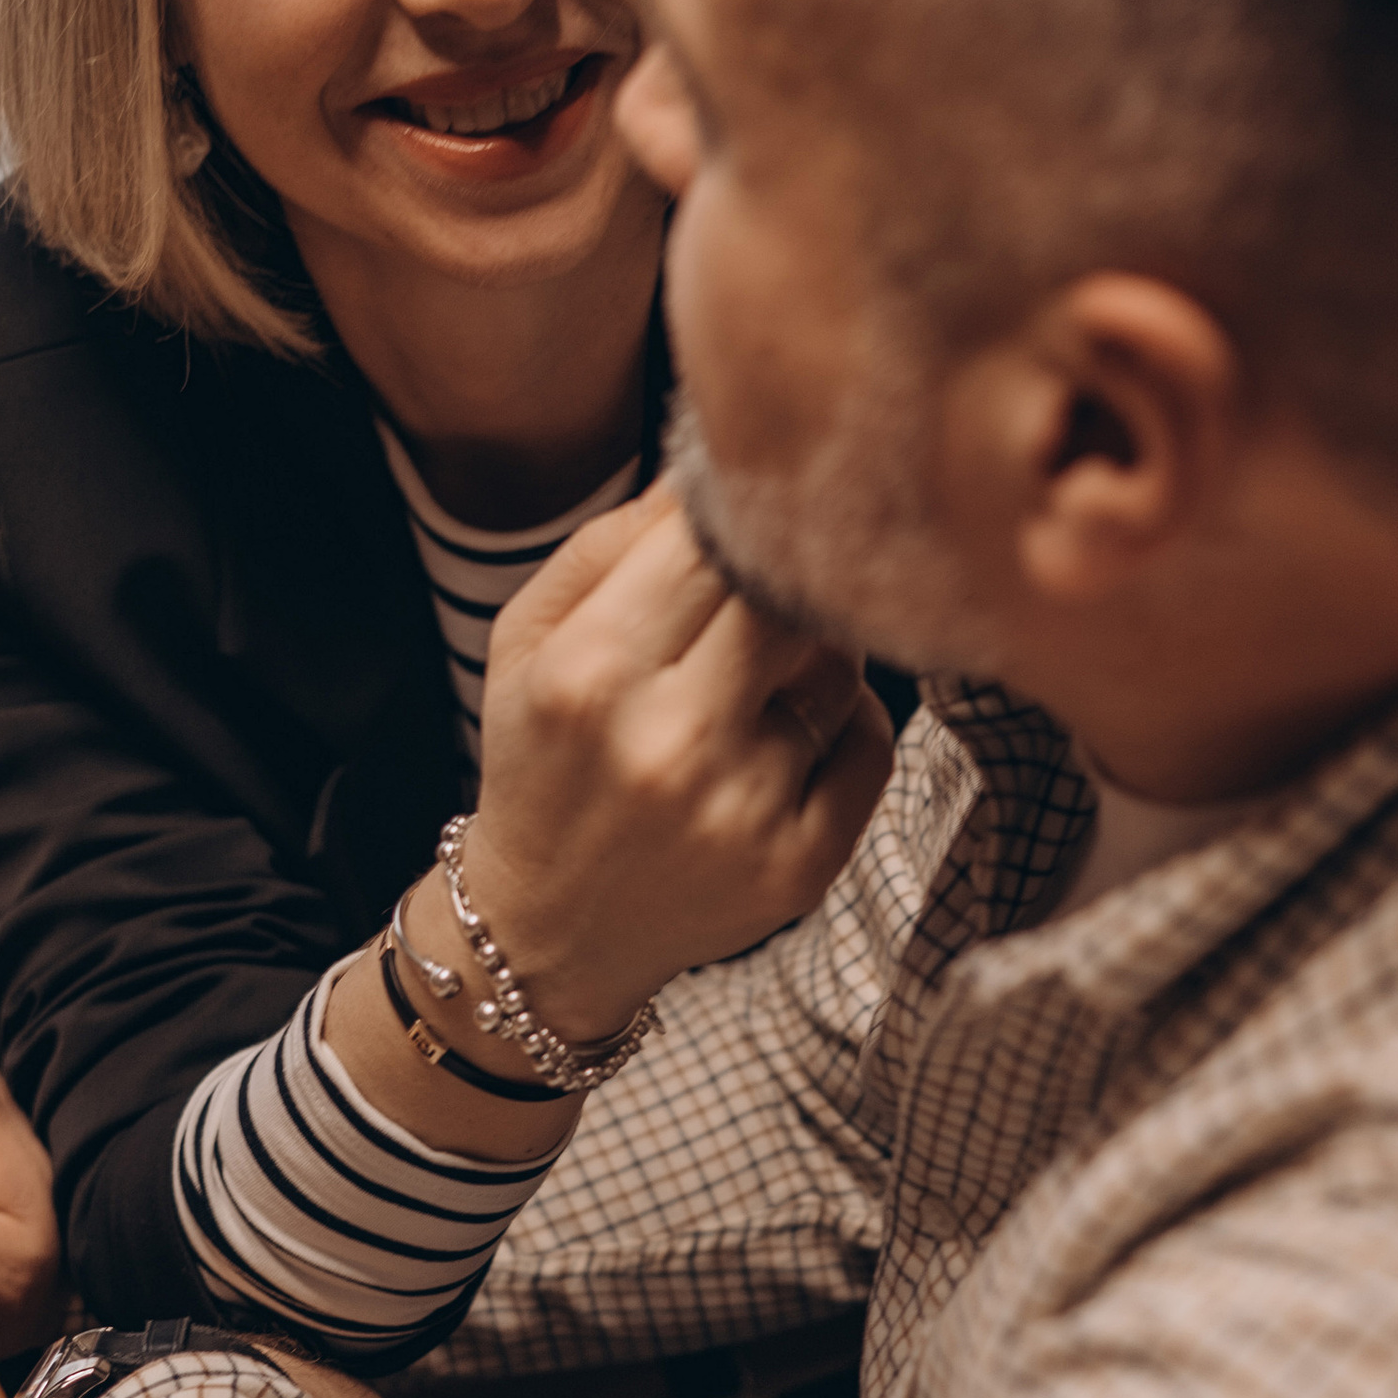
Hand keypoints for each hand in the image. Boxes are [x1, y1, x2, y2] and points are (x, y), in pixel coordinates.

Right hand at [469, 479, 894, 1038]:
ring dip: (812, 651)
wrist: (549, 930)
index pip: (708, 542)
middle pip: (784, 597)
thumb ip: (611, 541)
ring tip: (754, 678)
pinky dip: (842, 721)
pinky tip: (784, 737)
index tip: (744, 511)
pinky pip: (868, 741)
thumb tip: (709, 467)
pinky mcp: (801, 864)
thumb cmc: (540, 762)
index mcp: (589, 673)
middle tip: (767, 583)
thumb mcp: (528, 639)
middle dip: (782, 578)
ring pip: (837, 664)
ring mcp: (744, 810)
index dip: (737, 515)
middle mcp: (669, 743)